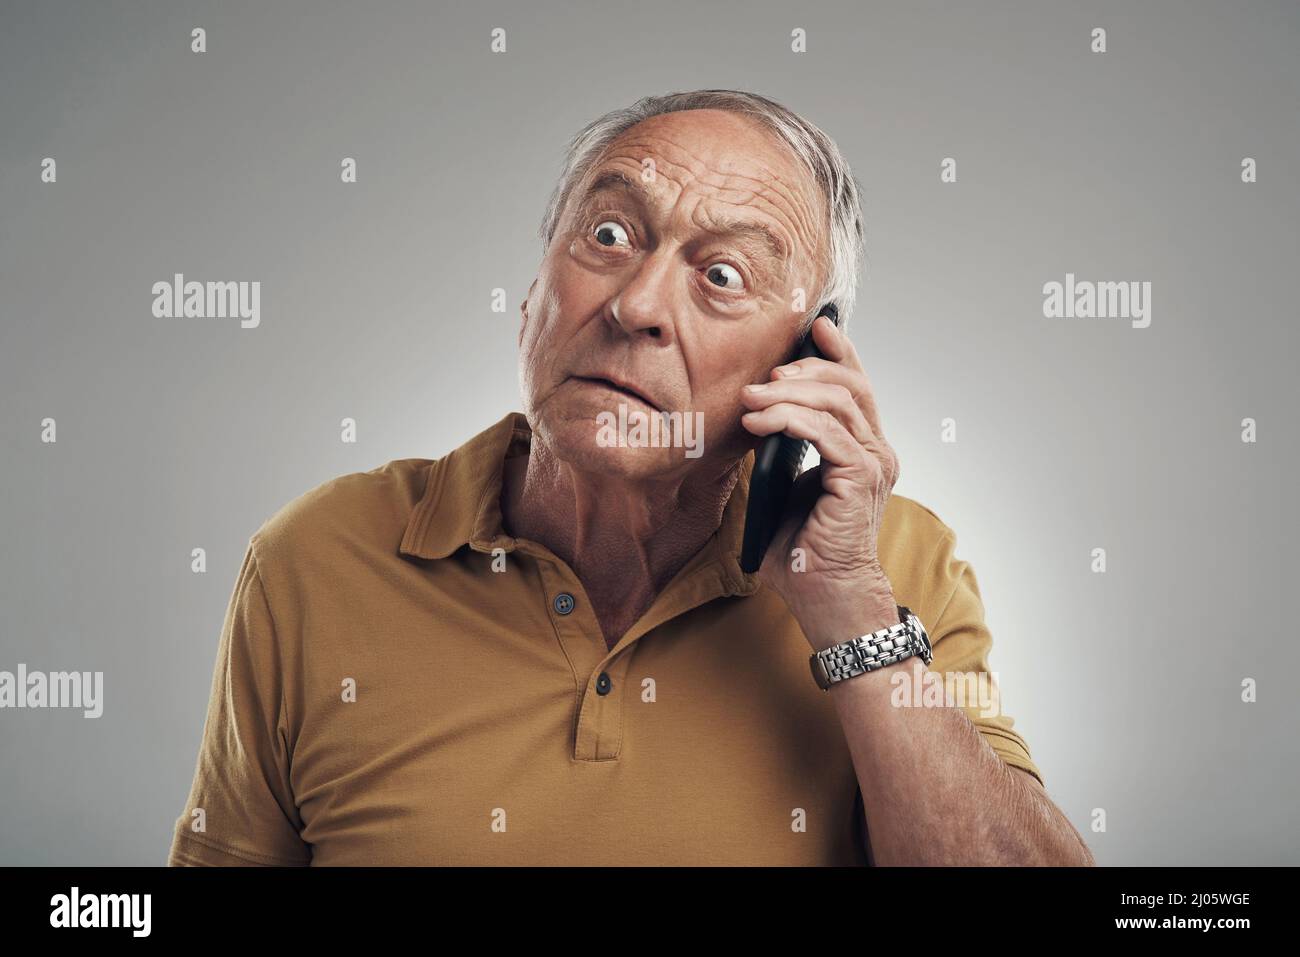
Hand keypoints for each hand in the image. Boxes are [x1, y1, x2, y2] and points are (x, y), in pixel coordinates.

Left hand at [739, 314, 900, 650]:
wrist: (826, 598)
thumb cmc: (804, 553)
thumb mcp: (786, 489)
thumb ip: (783, 453)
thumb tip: (754, 416)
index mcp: (864, 451)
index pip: (858, 388)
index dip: (840, 353)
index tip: (816, 327)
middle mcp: (877, 453)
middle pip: (850, 386)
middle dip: (805, 370)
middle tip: (764, 376)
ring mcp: (872, 465)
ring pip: (838, 403)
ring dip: (787, 395)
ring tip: (750, 400)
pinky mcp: (858, 480)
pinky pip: (827, 433)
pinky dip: (790, 420)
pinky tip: (759, 424)